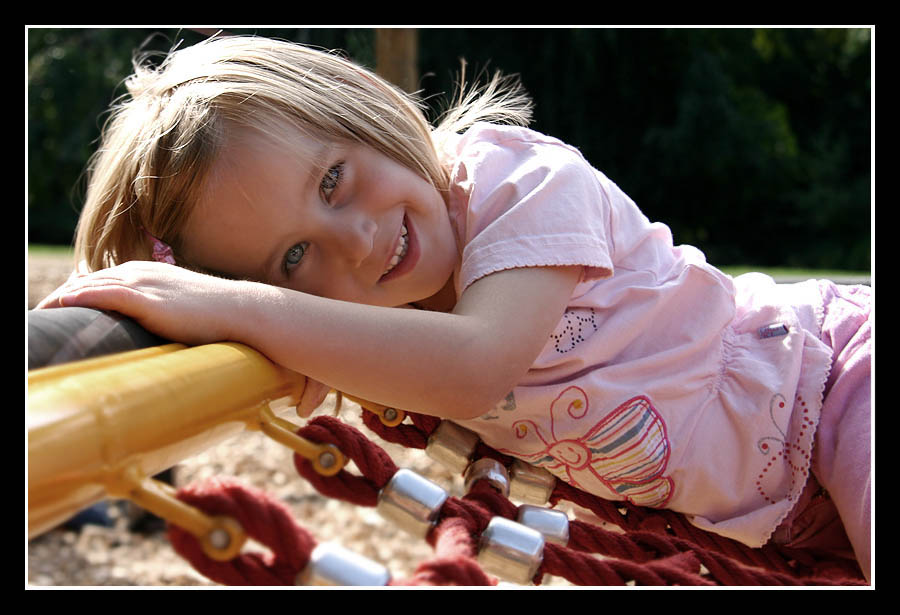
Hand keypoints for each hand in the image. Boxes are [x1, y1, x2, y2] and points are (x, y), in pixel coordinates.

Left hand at [34, 261, 246, 345]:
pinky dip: (78, 298)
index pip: (100, 280)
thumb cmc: (217, 316)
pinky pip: (103, 294)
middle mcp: (140, 273)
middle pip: (87, 281)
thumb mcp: (181, 309)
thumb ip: (161, 313)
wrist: (241, 310)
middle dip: (60, 297)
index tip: (55, 311)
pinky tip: (59, 305)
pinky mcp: (146, 299)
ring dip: (60, 299)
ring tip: (40, 315)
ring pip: (89, 286)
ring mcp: (143, 283)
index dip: (74, 294)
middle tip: (39, 316)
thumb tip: (154, 333)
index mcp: (147, 273)